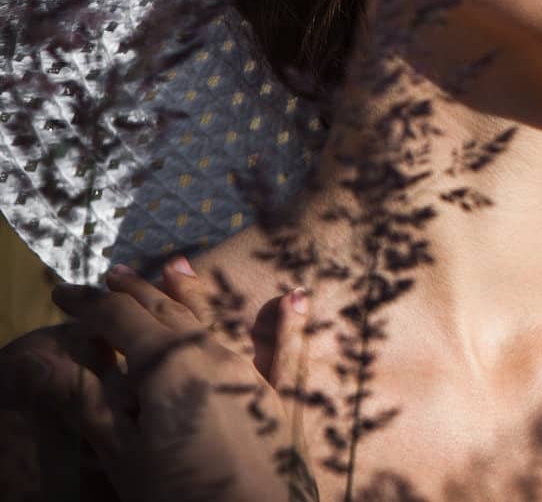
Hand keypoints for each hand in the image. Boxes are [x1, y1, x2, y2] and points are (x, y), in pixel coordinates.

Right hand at [5, 266, 318, 501]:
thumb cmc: (180, 497)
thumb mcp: (121, 454)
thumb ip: (87, 402)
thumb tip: (42, 362)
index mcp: (167, 364)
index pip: (118, 319)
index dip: (87, 304)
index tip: (61, 294)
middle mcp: (213, 355)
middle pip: (165, 312)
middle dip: (134, 293)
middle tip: (110, 276)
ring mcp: (253, 372)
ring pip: (216, 319)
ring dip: (192, 292)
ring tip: (176, 265)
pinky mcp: (285, 398)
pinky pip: (289, 351)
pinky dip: (289, 323)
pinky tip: (297, 297)